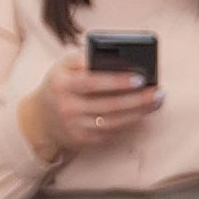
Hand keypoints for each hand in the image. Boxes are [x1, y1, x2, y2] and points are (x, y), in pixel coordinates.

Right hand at [19, 55, 161, 163]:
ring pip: (112, 122)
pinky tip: (142, 113)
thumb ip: (85, 58)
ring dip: (138, 113)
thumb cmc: (60, 85)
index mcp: (62, 84)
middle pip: (108, 105)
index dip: (118, 81)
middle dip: (137, 99)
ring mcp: (74, 127)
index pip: (93, 82)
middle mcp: (67, 108)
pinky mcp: (82, 140)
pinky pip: (110, 132)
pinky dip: (128, 123)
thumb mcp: (64, 66)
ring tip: (156, 102)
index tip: (141, 78)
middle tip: (158, 92)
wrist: (40, 119)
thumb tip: (117, 57)